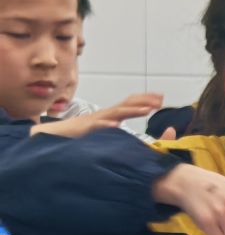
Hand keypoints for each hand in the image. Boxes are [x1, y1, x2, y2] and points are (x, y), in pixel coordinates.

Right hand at [31, 97, 161, 136]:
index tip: (161, 99)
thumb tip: (130, 131)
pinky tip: (116, 125)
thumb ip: (116, 129)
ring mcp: (95, 120)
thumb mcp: (104, 130)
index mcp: (110, 114)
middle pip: (126, 105)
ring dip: (132, 111)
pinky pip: (97, 127)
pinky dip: (106, 125)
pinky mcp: (85, 129)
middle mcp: (104, 114)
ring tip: (147, 110)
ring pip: (115, 113)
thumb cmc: (80, 134)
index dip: (145, 100)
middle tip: (160, 101)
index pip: (130, 103)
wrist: (54, 135)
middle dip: (144, 102)